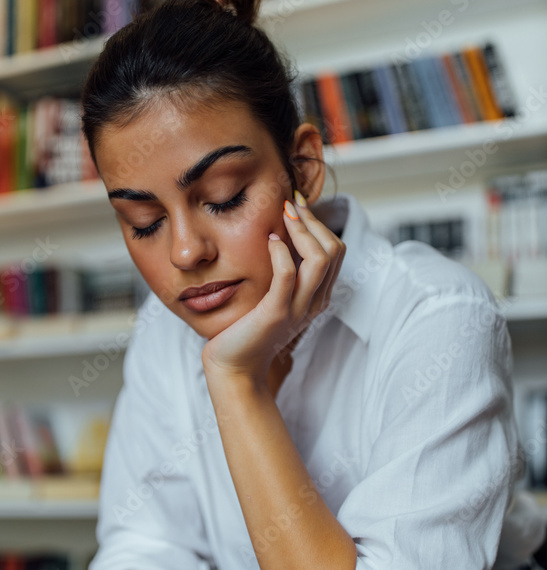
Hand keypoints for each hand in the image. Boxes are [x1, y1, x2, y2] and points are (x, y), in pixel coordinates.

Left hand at [201, 192, 345, 385]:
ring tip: (284, 215)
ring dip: (302, 229)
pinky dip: (281, 252)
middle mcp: (314, 302)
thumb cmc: (248, 328)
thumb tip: (281, 233)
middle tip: (291, 204)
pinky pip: (288, 276)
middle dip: (313, 221)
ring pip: (320, 258)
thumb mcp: (274, 295)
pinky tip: (270, 239)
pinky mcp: (276, 313)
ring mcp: (298, 308)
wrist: (234, 366)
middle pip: (334, 250)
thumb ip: (284, 272)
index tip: (297, 206)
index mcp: (317, 296)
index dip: (320, 223)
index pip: (336, 251)